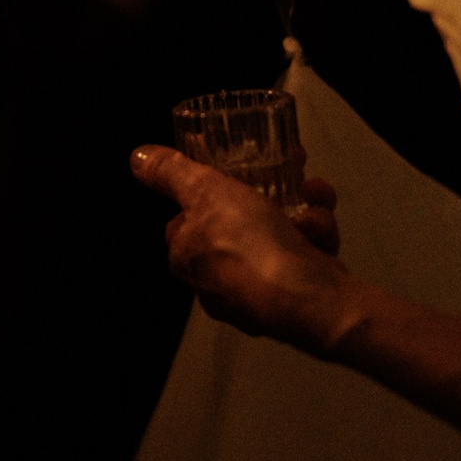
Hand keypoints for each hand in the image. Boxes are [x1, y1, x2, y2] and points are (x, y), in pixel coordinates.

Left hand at [130, 144, 354, 352]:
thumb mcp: (205, 191)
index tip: (235, 173)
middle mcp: (217, 284)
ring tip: (312, 206)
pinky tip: (322, 233)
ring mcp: (257, 297)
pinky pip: (304, 260)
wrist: (306, 300)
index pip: (188, 220)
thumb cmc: (248, 245)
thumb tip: (137, 157)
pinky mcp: (294, 303)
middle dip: (270, 200)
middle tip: (289, 182)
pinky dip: (317, 241)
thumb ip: (171, 172)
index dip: (211, 193)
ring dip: (301, 216)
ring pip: (279, 240)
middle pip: (240, 226)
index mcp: (188, 260)